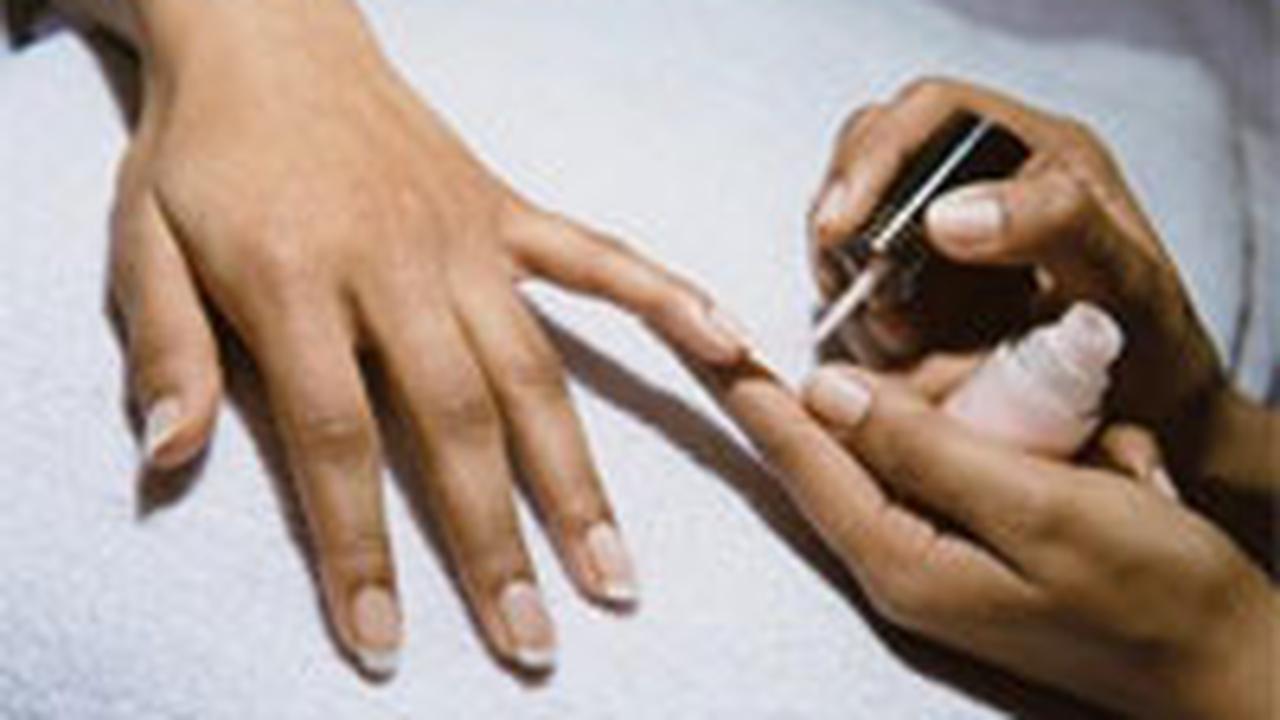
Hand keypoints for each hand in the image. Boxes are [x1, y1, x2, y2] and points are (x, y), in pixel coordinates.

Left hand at [108, 0, 748, 674]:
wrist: (269, 32)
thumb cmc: (203, 150)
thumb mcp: (140, 241)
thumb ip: (166, 352)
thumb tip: (166, 461)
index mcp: (296, 279)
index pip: (334, 437)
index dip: (359, 547)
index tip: (382, 638)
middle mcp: (396, 265)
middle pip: (457, 421)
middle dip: (494, 540)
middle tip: (531, 638)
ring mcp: (465, 237)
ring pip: (535, 370)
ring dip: (578, 477)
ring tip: (616, 570)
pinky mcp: (505, 210)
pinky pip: (597, 258)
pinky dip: (664, 300)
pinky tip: (726, 345)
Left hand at [709, 365, 1275, 718]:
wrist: (1223, 663)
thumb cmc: (1151, 595)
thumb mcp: (1044, 510)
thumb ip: (928, 448)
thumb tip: (825, 389)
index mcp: (896, 555)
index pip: (792, 453)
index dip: (740, 383)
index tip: (687, 324)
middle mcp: (896, 555)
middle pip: (846, 440)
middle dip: (894, 388)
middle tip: (975, 377)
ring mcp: (933, 549)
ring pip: (911, 440)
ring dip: (979, 412)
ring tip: (1078, 445)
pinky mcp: (972, 536)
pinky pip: (963, 459)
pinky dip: (1013, 439)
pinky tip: (1090, 457)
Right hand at [807, 78, 1231, 475]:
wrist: (1144, 412)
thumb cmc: (1148, 343)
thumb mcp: (1123, 278)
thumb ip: (1055, 226)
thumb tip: (948, 215)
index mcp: (1040, 150)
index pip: (930, 114)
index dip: (874, 158)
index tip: (842, 225)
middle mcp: (984, 174)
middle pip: (873, 156)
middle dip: (848, 221)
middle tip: (847, 283)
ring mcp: (943, 227)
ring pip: (854, 218)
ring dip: (849, 272)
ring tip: (894, 333)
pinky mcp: (916, 279)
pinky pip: (858, 276)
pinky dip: (859, 309)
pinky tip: (896, 344)